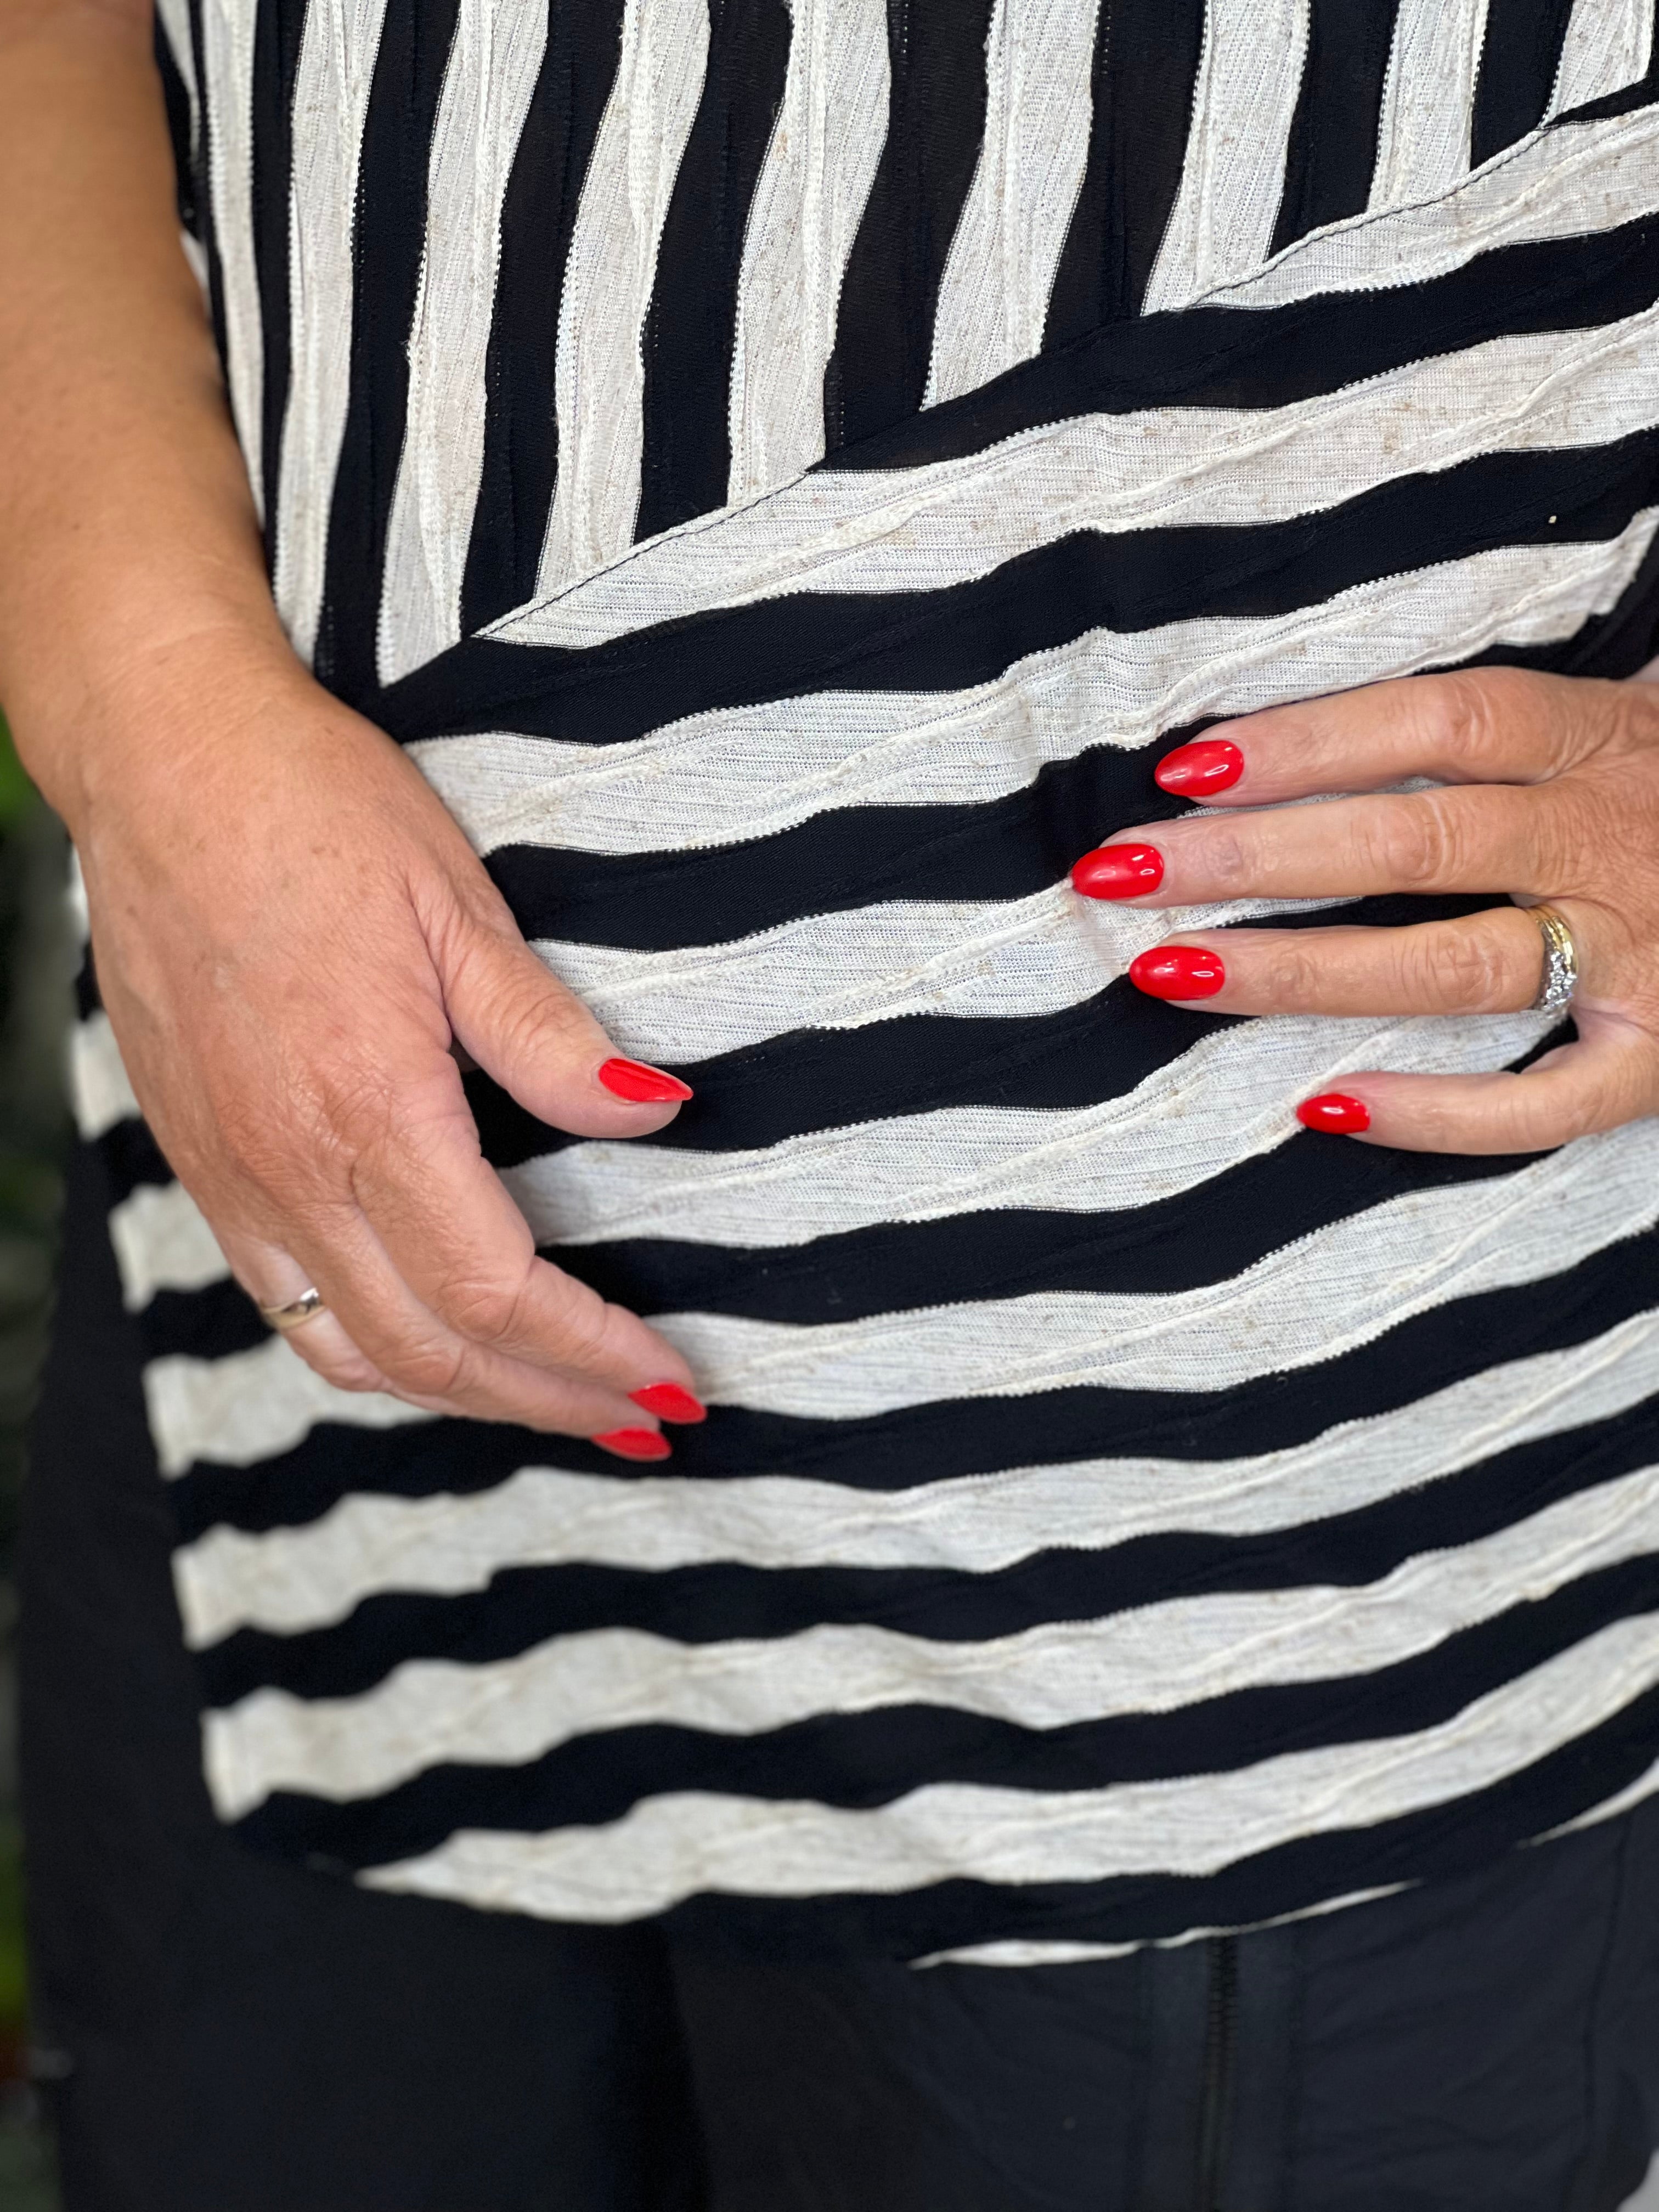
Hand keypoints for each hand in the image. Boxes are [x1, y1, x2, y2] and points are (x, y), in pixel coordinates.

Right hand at [56, 629, 704, 1456]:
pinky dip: (378, 1356)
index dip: (592, 1353)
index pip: (497, 1291)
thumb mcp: (458, 905)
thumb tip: (654, 1112)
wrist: (161, 764)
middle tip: (645, 1422)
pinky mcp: (206, 1166)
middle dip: (551, 1405)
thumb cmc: (314, 813)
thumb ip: (549, 1034)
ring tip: (560, 1407)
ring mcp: (235, 1178)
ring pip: (355, 1353)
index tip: (669, 1382)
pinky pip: (290, 1309)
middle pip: (434, 1352)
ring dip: (468, 1399)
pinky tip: (439, 1347)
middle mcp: (290, 1168)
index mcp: (367, 1108)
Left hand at [1070, 665, 1658, 1154]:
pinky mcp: (1657, 1060)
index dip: (1312, 738)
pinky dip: (1436, 1114)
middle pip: (1417, 839)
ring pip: (1452, 967)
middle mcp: (1613, 841)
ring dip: (1301, 969)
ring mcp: (1640, 957)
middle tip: (1121, 871)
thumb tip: (1272, 734)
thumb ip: (1483, 725)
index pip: (1442, 718)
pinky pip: (1542, 1109)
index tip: (1185, 765)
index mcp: (1600, 738)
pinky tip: (1321, 1110)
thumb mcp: (1605, 721)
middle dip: (1258, 856)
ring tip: (1169, 970)